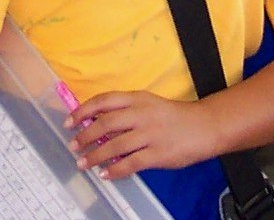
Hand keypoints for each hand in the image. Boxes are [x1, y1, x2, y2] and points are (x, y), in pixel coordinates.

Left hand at [67, 90, 213, 178]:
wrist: (204, 126)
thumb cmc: (172, 115)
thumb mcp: (147, 103)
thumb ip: (125, 110)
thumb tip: (98, 122)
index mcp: (135, 98)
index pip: (102, 101)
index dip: (83, 111)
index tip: (69, 122)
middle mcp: (140, 114)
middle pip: (105, 124)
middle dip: (85, 135)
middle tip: (73, 146)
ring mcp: (149, 135)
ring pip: (115, 145)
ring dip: (96, 155)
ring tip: (84, 163)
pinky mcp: (158, 154)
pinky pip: (132, 163)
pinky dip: (116, 170)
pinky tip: (106, 174)